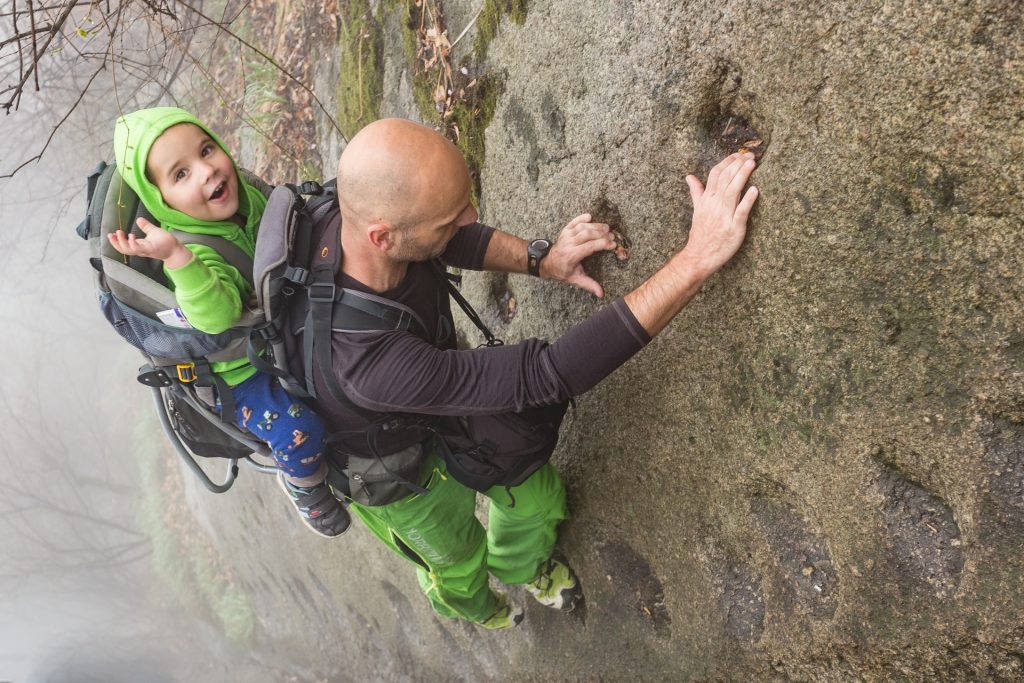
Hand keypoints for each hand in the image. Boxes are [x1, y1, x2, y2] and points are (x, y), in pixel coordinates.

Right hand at [107, 217, 192, 267]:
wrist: (176, 249)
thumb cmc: (165, 242)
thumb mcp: (153, 231)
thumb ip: (145, 226)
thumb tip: (138, 219)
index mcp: (139, 245)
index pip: (124, 245)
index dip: (116, 241)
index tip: (110, 234)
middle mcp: (140, 249)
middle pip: (123, 249)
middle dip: (116, 242)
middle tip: (111, 234)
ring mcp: (145, 250)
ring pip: (128, 250)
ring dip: (122, 242)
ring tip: (119, 233)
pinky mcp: (150, 250)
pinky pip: (138, 248)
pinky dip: (133, 243)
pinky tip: (131, 236)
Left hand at [542, 213, 615, 296]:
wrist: (547, 263)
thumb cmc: (562, 271)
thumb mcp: (575, 280)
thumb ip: (589, 285)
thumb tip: (601, 294)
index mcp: (571, 256)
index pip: (589, 247)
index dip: (602, 244)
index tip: (612, 245)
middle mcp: (568, 244)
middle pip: (587, 234)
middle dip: (601, 234)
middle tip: (612, 236)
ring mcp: (566, 236)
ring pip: (582, 227)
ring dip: (595, 226)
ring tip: (607, 228)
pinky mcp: (565, 231)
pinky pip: (573, 222)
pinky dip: (581, 218)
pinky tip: (590, 216)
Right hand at [680, 152, 758, 276]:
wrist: (699, 255)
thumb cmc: (700, 233)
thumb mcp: (697, 210)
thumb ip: (697, 192)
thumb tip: (689, 177)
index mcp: (706, 199)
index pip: (716, 174)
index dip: (727, 162)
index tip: (737, 155)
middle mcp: (714, 204)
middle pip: (726, 179)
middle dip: (737, 165)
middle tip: (750, 156)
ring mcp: (724, 216)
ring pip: (733, 191)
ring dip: (742, 176)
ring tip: (752, 164)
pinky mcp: (734, 228)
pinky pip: (741, 212)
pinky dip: (747, 200)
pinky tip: (755, 190)